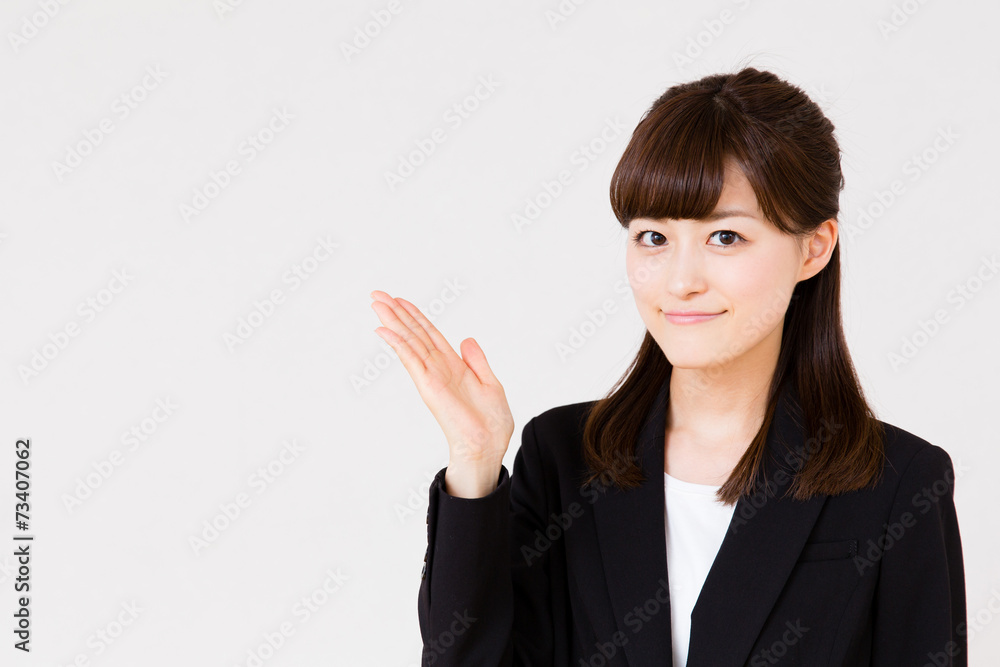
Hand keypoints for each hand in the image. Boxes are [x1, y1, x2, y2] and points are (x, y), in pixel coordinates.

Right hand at [370, 290, 513, 473]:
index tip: (400, 300)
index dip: (416, 315)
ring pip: (408, 341)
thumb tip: (466, 339)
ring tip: (376, 303)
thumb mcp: (490, 383)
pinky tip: (384, 330)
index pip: (430, 334)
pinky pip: (410, 360)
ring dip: (392, 321)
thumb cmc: (490, 423)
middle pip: (414, 333)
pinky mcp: (428, 386)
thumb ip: (477, 360)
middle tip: (376, 294)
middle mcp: (438, 368)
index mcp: (454, 365)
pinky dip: (398, 344)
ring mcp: (431, 376)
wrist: (488, 446)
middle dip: (396, 313)